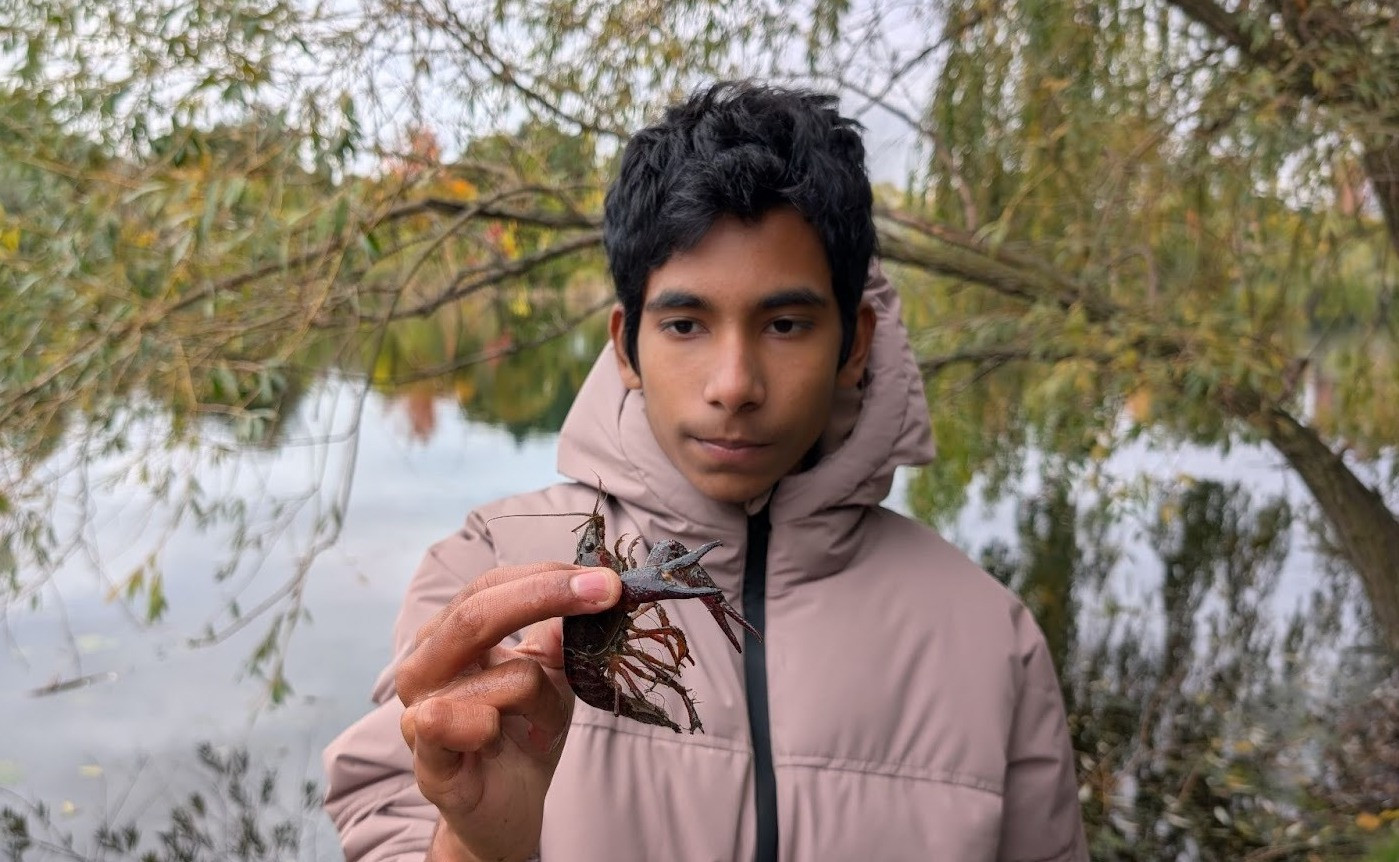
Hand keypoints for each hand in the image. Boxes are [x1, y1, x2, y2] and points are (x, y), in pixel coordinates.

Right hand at [396, 560, 620, 861]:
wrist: (507, 809)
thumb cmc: (523, 732)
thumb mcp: (551, 673)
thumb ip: (557, 634)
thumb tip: (587, 587)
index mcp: (449, 638)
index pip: (488, 587)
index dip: (544, 577)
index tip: (604, 578)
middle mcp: (425, 667)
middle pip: (475, 613)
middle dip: (546, 596)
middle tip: (608, 591)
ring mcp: (418, 713)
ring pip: (505, 677)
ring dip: (546, 700)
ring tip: (542, 726)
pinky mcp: (426, 762)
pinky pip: (459, 723)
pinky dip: (493, 727)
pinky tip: (496, 741)